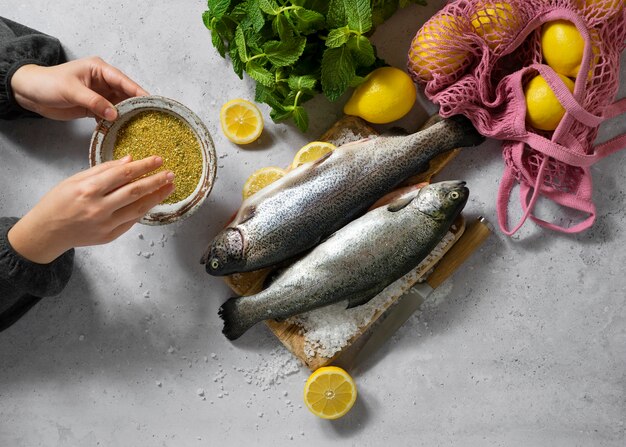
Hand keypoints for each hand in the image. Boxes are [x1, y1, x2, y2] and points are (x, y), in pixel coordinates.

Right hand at [8, 157, 174, 263]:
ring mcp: (105, 223)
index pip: (124, 174)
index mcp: (89, 189)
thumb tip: (129, 160)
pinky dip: (143, 210)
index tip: (158, 160)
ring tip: (169, 187)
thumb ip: (103, 170)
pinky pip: (131, 221)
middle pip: (135, 191)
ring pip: (138, 208)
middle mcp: (99, 207)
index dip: (143, 166)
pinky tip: (153, 201)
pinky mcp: (109, 236)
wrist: (46, 232)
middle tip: (170, 173)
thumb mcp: (75, 179)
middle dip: (156, 181)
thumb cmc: (58, 202)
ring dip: (157, 197)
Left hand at [10, 57, 147, 120]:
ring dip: (126, 115)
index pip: (123, 80)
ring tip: (139, 126)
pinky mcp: (94, 106)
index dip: (138, 91)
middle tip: (149, 118)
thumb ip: (94, 102)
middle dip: (135, 105)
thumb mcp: (72, 91)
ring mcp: (99, 94)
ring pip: (119, 105)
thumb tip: (115, 114)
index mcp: (99, 69)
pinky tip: (122, 129)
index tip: (151, 102)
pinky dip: (115, 121)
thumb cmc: (48, 84)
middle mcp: (102, 81)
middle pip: (125, 93)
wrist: (29, 93)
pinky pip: (109, 114)